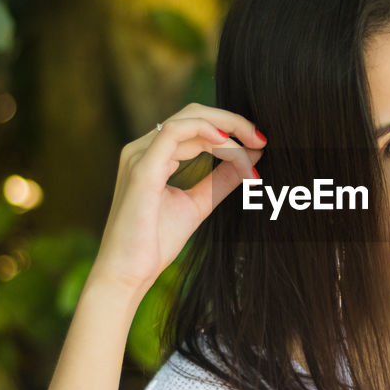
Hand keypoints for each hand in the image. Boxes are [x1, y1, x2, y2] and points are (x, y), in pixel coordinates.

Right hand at [89, 103, 266, 294]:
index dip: (230, 130)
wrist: (128, 274)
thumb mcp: (198, 204)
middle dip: (232, 122)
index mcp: (152, 156)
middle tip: (261, 139)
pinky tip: (227, 143)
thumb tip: (251, 157)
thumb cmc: (154, 243)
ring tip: (252, 147)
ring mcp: (139, 156)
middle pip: (193, 114)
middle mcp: (142, 149)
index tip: (259, 146)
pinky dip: (205, 131)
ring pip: (189, 121)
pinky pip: (174, 133)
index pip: (195, 126)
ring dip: (227, 130)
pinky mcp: (141, 169)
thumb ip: (221, 180)